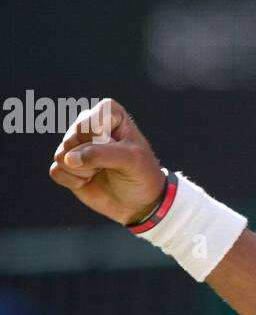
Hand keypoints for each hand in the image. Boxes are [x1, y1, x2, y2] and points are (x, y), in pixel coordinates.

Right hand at [49, 98, 166, 225]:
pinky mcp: (64, 163)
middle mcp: (87, 123)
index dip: (101, 142)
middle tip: (112, 164)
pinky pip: (56, 171)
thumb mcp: (131, 160)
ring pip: (62, 155)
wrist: (138, 202)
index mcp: (108, 112)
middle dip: (92, 159)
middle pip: (72, 139)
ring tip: (102, 171)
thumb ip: (101, 154)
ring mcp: (74, 144)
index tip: (121, 148)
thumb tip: (68, 158)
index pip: (88, 124)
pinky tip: (90, 180)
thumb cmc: (140, 174)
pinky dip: (74, 181)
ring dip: (84, 171)